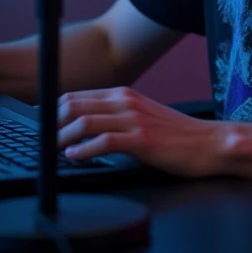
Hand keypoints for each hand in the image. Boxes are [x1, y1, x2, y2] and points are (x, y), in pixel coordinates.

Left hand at [57, 86, 224, 178]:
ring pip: (85, 121)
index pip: (77, 96)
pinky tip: (75, 158)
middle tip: (44, 141)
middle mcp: (127, 101)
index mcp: (125, 95)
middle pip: (74, 105)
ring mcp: (134, 120)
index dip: (54, 112)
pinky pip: (104, 142)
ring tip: (54, 151)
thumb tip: (86, 125)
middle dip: (53, 124)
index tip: (42, 127)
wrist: (209, 143)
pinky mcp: (142, 140)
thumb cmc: (177, 135)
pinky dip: (84, 150)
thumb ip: (116, 117)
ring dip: (63, 137)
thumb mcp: (142, 117)